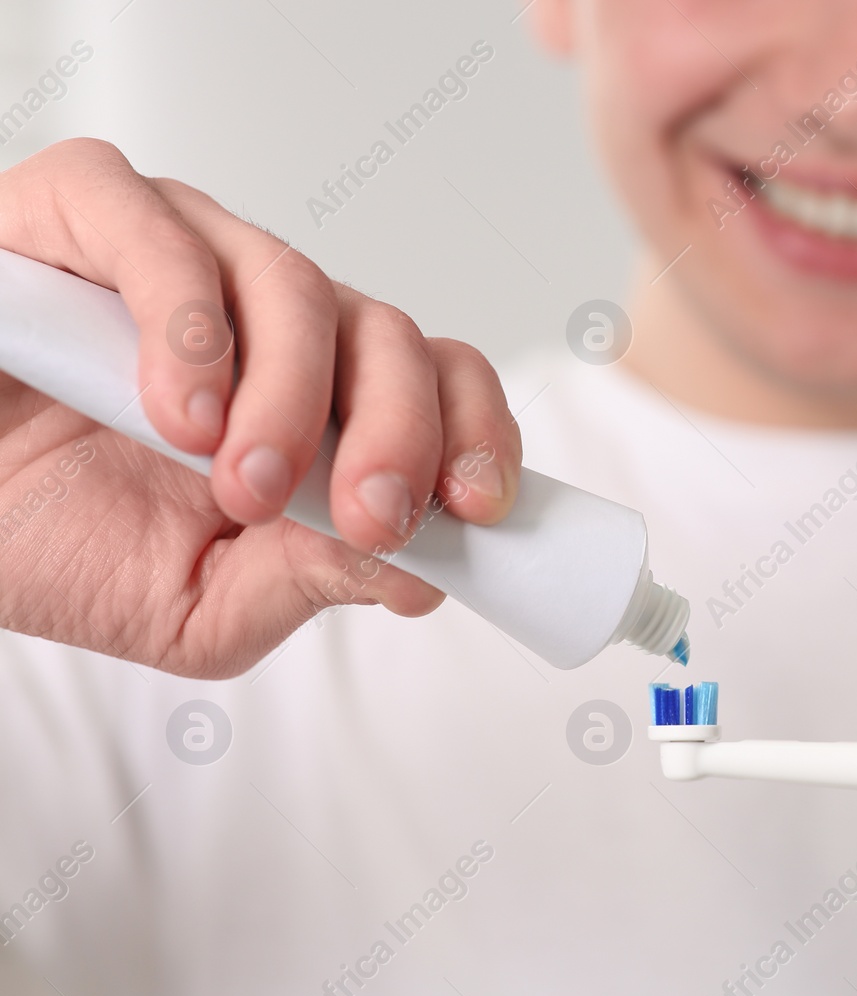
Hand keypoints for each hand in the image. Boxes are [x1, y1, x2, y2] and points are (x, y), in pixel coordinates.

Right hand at [0, 139, 522, 676]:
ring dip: (292, 399)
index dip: (474, 433)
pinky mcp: (84, 210)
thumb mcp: (201, 602)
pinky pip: (161, 234)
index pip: (438, 381)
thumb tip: (423, 579)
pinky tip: (178, 415)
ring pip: (296, 284)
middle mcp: (266, 316)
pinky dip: (189, 328)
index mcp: (314, 395)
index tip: (478, 509)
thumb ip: (307, 584)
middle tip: (370, 519)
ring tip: (244, 489)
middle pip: (390, 335)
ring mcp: (184, 253)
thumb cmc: (55, 541)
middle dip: (400, 435)